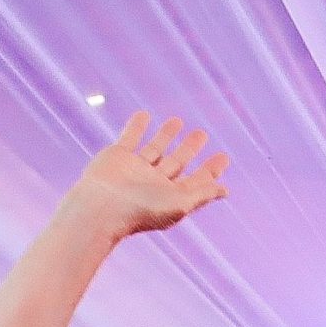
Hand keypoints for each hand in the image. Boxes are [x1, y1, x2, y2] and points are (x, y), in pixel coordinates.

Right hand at [68, 113, 229, 237]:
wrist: (101, 207)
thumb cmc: (141, 211)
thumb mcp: (180, 204)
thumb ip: (202, 195)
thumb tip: (225, 190)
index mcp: (171, 196)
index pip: (196, 181)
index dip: (210, 170)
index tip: (224, 158)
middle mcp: (154, 183)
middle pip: (177, 162)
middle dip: (189, 149)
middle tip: (202, 134)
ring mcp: (135, 169)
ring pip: (155, 149)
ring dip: (166, 135)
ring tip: (177, 121)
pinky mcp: (117, 157)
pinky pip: (129, 138)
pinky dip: (136, 127)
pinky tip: (144, 115)